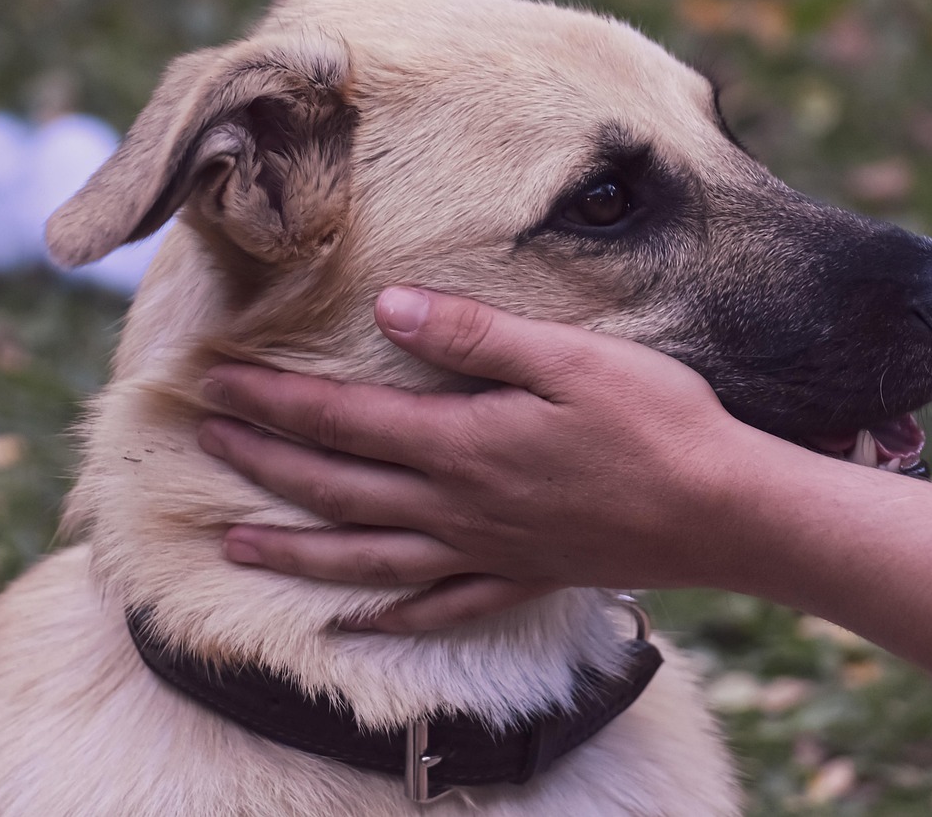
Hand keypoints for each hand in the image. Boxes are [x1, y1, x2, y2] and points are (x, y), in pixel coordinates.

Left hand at [198, 287, 761, 630]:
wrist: (721, 510)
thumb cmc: (656, 423)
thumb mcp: (570, 357)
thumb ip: (474, 336)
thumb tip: (389, 308)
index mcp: (464, 443)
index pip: (344, 419)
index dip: (277, 399)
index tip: (219, 379)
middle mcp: (460, 507)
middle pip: (339, 488)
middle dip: (266, 460)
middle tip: (209, 438)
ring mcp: (487, 552)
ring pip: (368, 557)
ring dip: (296, 550)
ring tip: (235, 543)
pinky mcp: (522, 578)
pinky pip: (438, 609)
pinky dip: (388, 620)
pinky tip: (352, 623)